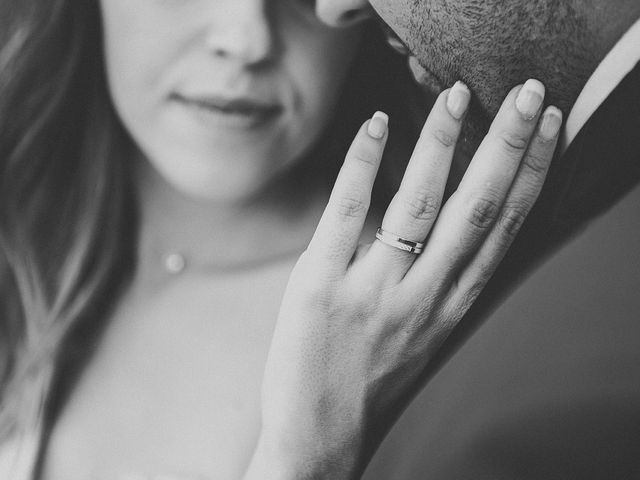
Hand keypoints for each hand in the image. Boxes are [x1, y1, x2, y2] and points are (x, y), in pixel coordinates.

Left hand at [244, 80, 561, 478]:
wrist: (320, 438)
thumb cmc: (372, 380)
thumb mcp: (423, 331)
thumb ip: (436, 279)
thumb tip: (440, 215)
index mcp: (453, 305)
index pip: (505, 229)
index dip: (531, 173)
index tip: (548, 128)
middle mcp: (425, 296)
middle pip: (477, 209)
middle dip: (507, 145)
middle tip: (525, 93)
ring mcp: (373, 291)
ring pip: (418, 204)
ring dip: (441, 143)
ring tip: (455, 96)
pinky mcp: (321, 286)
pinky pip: (347, 213)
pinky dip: (363, 164)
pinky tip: (376, 125)